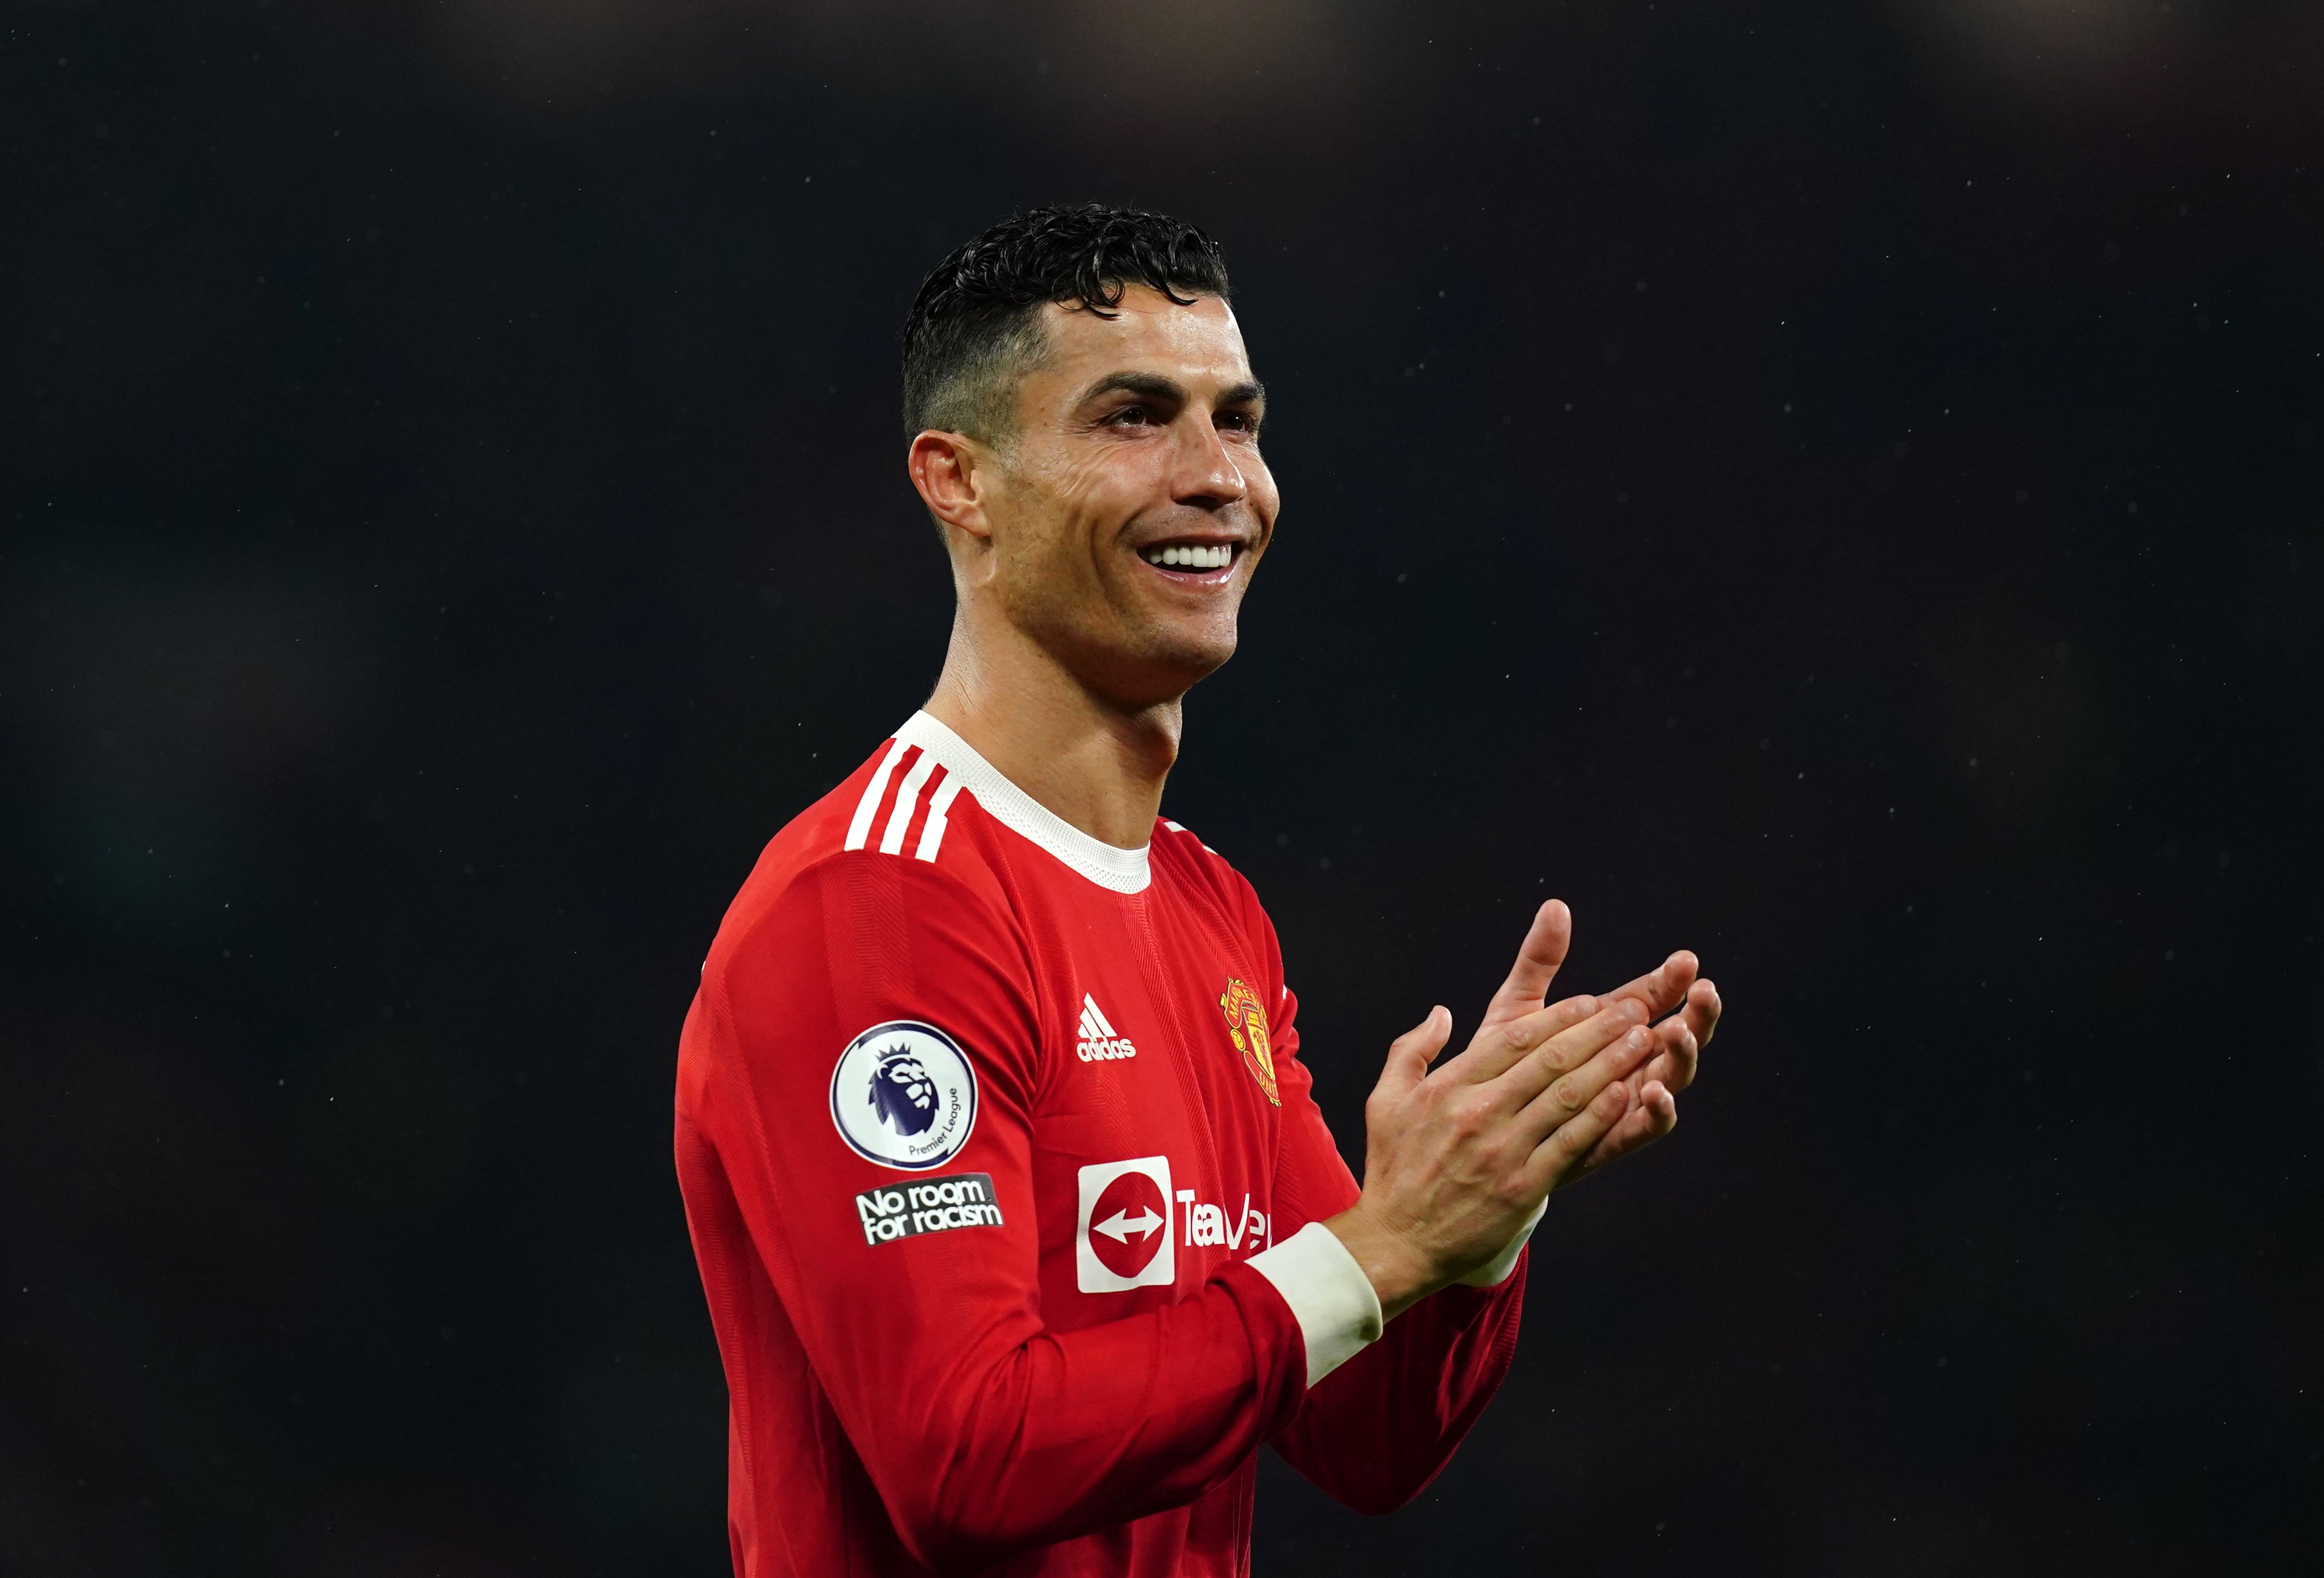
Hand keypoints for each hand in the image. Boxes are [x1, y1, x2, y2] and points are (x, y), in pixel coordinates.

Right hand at [1326, 901, 1719, 1318]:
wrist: (1397, 1243)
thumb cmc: (1394, 1170)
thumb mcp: (1384, 1101)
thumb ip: (1412, 1050)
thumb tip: (1442, 1014)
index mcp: (1448, 1088)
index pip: (1513, 1039)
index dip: (1559, 1016)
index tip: (1591, 1002)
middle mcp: (1477, 1114)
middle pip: (1549, 1060)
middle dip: (1598, 1031)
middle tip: (1633, 1011)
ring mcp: (1502, 1152)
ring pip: (1567, 1097)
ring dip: (1611, 1065)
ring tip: (1643, 1041)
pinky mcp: (1522, 1188)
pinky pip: (1569, 1144)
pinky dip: (1600, 1117)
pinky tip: (1626, 1094)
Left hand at [1477, 900, 1719, 1177]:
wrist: (1481, 1136)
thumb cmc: (1502, 1068)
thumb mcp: (1516, 1009)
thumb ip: (1538, 961)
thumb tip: (1555, 905)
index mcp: (1609, 1030)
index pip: (1650, 998)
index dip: (1669, 980)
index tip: (1685, 959)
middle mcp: (1627, 1065)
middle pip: (1676, 1036)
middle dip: (1696, 1014)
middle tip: (1704, 991)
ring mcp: (1624, 1103)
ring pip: (1670, 1078)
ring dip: (1682, 1056)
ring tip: (1680, 1033)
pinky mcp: (1611, 1140)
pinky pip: (1644, 1129)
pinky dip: (1657, 1111)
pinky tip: (1655, 1091)